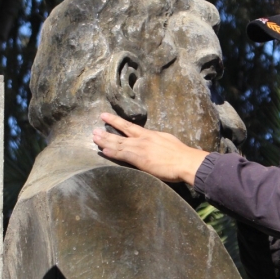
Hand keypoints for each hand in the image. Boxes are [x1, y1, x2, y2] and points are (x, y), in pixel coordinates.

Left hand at [93, 113, 208, 184]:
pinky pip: (123, 155)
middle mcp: (143, 139)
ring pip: (119, 144)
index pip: (130, 127)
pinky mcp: (140, 160)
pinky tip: (103, 150)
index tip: (105, 116)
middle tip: (94, 130)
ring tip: (94, 137)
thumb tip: (153, 143)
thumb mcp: (167, 140)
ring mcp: (140, 149)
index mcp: (150, 135)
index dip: (116, 121)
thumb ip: (157, 141)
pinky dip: (112, 152)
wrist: (185, 161)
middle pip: (121, 134)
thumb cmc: (180, 154)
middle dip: (106, 132)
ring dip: (105, 141)